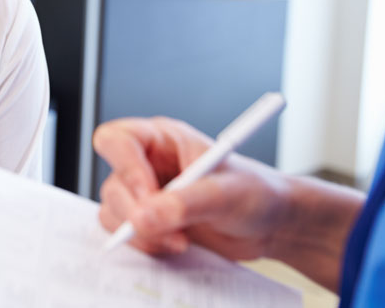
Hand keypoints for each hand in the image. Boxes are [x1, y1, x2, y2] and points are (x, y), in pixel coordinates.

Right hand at [93, 116, 363, 291]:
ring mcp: (146, 194)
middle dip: (135, 211)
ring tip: (180, 240)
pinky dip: (146, 245)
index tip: (149, 195)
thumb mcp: (227, 193)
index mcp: (164, 139)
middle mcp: (149, 163)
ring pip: (113, 212)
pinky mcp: (149, 221)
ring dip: (142, 233)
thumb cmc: (256, 193)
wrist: (271, 224)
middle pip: (113, 183)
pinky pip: (126, 234)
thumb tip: (144, 217)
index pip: (118, 140)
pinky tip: (177, 245)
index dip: (125, 166)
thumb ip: (185, 203)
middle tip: (166, 228)